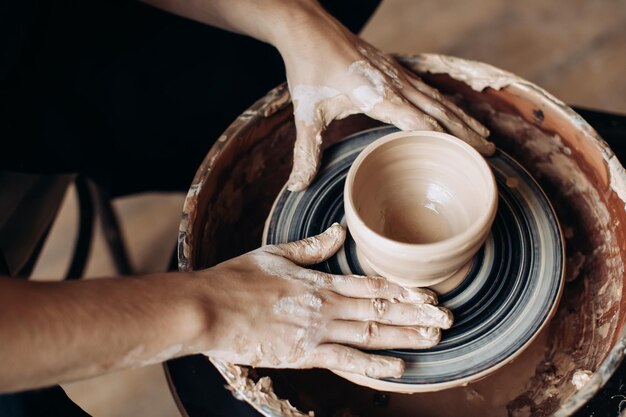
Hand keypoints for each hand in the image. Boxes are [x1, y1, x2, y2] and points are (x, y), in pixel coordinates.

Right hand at [193, 224, 451, 378]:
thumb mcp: (275, 253)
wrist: (207, 309)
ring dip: (406, 336)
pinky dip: (374, 367)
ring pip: (371, 335)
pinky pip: (346, 362)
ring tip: (435, 338)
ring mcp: (317, 332)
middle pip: (380, 310)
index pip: (371, 284)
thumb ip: (311, 247)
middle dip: (417, 314)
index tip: (429, 292)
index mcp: (319, 281)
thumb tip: (339, 231)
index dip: (404, 289)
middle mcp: (325, 306)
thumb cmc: (236, 279)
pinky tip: (399, 370)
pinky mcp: (304, 356)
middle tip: (449, 318)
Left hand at [276, 7, 493, 190]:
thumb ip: (305, 152)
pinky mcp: (394, 69)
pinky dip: (448, 104)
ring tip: (485, 138)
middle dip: (465, 134)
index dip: (442, 140)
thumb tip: (298, 187)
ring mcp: (397, 74)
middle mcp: (394, 84)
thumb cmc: (308, 68)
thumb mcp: (305, 114)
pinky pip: (429, 89)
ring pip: (439, 99)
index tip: (464, 159)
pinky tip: (456, 113)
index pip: (418, 121)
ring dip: (463, 119)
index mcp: (376, 96)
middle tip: (490, 155)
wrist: (308, 28)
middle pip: (439, 111)